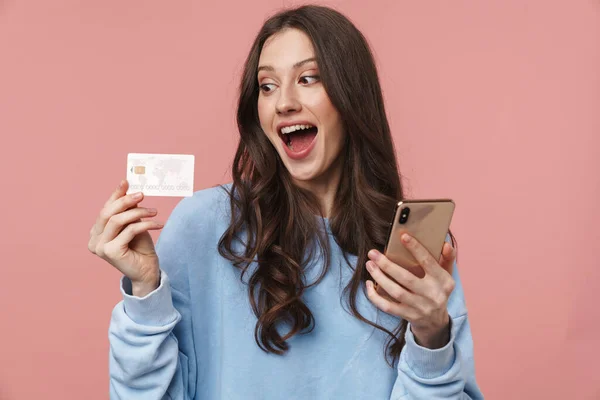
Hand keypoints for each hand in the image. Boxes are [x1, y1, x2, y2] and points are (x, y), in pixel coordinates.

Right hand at [88, 180, 163, 296]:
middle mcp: (94, 240)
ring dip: (138, 212)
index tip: (125, 182)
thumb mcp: (134, 224)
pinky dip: (145, 224)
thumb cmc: (140, 248)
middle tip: (142, 194)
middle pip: (107, 213)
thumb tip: (128, 189)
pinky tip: (158, 224)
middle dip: (125, 201)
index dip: (115, 195)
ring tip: (154, 212)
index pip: (105, 209)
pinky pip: (129, 230)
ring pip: (118, 220)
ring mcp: (100, 247)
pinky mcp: (110, 252)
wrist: (147, 271)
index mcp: (96, 232)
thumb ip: (128, 210)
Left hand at [365, 234, 455, 348]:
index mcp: (443, 281)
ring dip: (379, 277)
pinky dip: (375, 296)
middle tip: (372, 253)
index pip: (428, 262)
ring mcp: (420, 307)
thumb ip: (447, 259)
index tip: (403, 236)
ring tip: (369, 265)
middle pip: (406, 278)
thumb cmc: (438, 291)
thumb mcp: (447, 275)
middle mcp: (432, 295)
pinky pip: (388, 307)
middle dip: (387, 264)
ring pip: (395, 291)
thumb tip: (445, 244)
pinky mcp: (408, 316)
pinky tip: (368, 285)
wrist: (436, 322)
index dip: (416, 248)